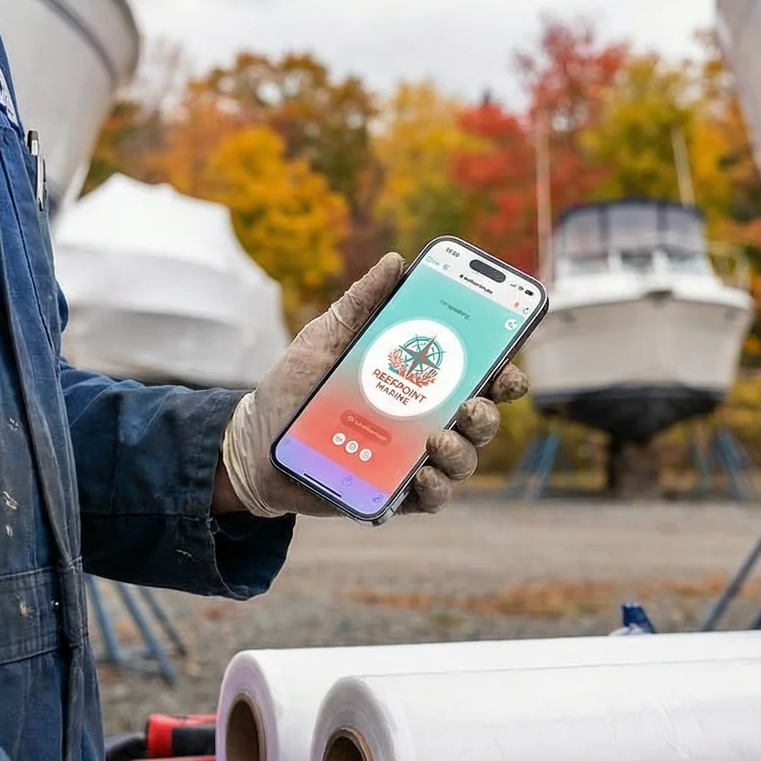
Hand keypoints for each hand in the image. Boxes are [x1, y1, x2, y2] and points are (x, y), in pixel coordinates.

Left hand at [218, 252, 529, 518]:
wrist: (253, 440)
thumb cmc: (296, 385)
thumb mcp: (325, 336)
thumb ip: (361, 302)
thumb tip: (396, 262)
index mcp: (420, 381)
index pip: (477, 376)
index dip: (503, 372)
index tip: (506, 364)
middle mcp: (425, 420)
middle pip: (480, 419)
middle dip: (488, 411)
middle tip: (471, 402)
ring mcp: (412, 459)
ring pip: (463, 460)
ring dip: (463, 449)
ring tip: (438, 438)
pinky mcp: (392, 494)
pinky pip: (431, 499)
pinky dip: (435, 488)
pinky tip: (422, 473)